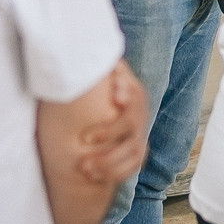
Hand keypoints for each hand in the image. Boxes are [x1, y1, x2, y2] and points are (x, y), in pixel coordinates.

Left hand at [76, 62, 148, 186]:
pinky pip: (132, 167)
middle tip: (84, 139)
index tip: (114, 96)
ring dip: (108, 161)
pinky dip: (114, 174)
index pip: (134, 92)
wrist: (112, 105)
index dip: (127, 93)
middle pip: (132, 124)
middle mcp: (139, 114)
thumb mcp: (101, 74)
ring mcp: (139, 135)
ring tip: (84, 166)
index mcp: (132, 92)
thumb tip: (85, 47)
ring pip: (132, 152)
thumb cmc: (101, 90)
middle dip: (109, 133)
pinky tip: (93, 176)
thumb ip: (99, 66)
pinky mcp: (137, 152)